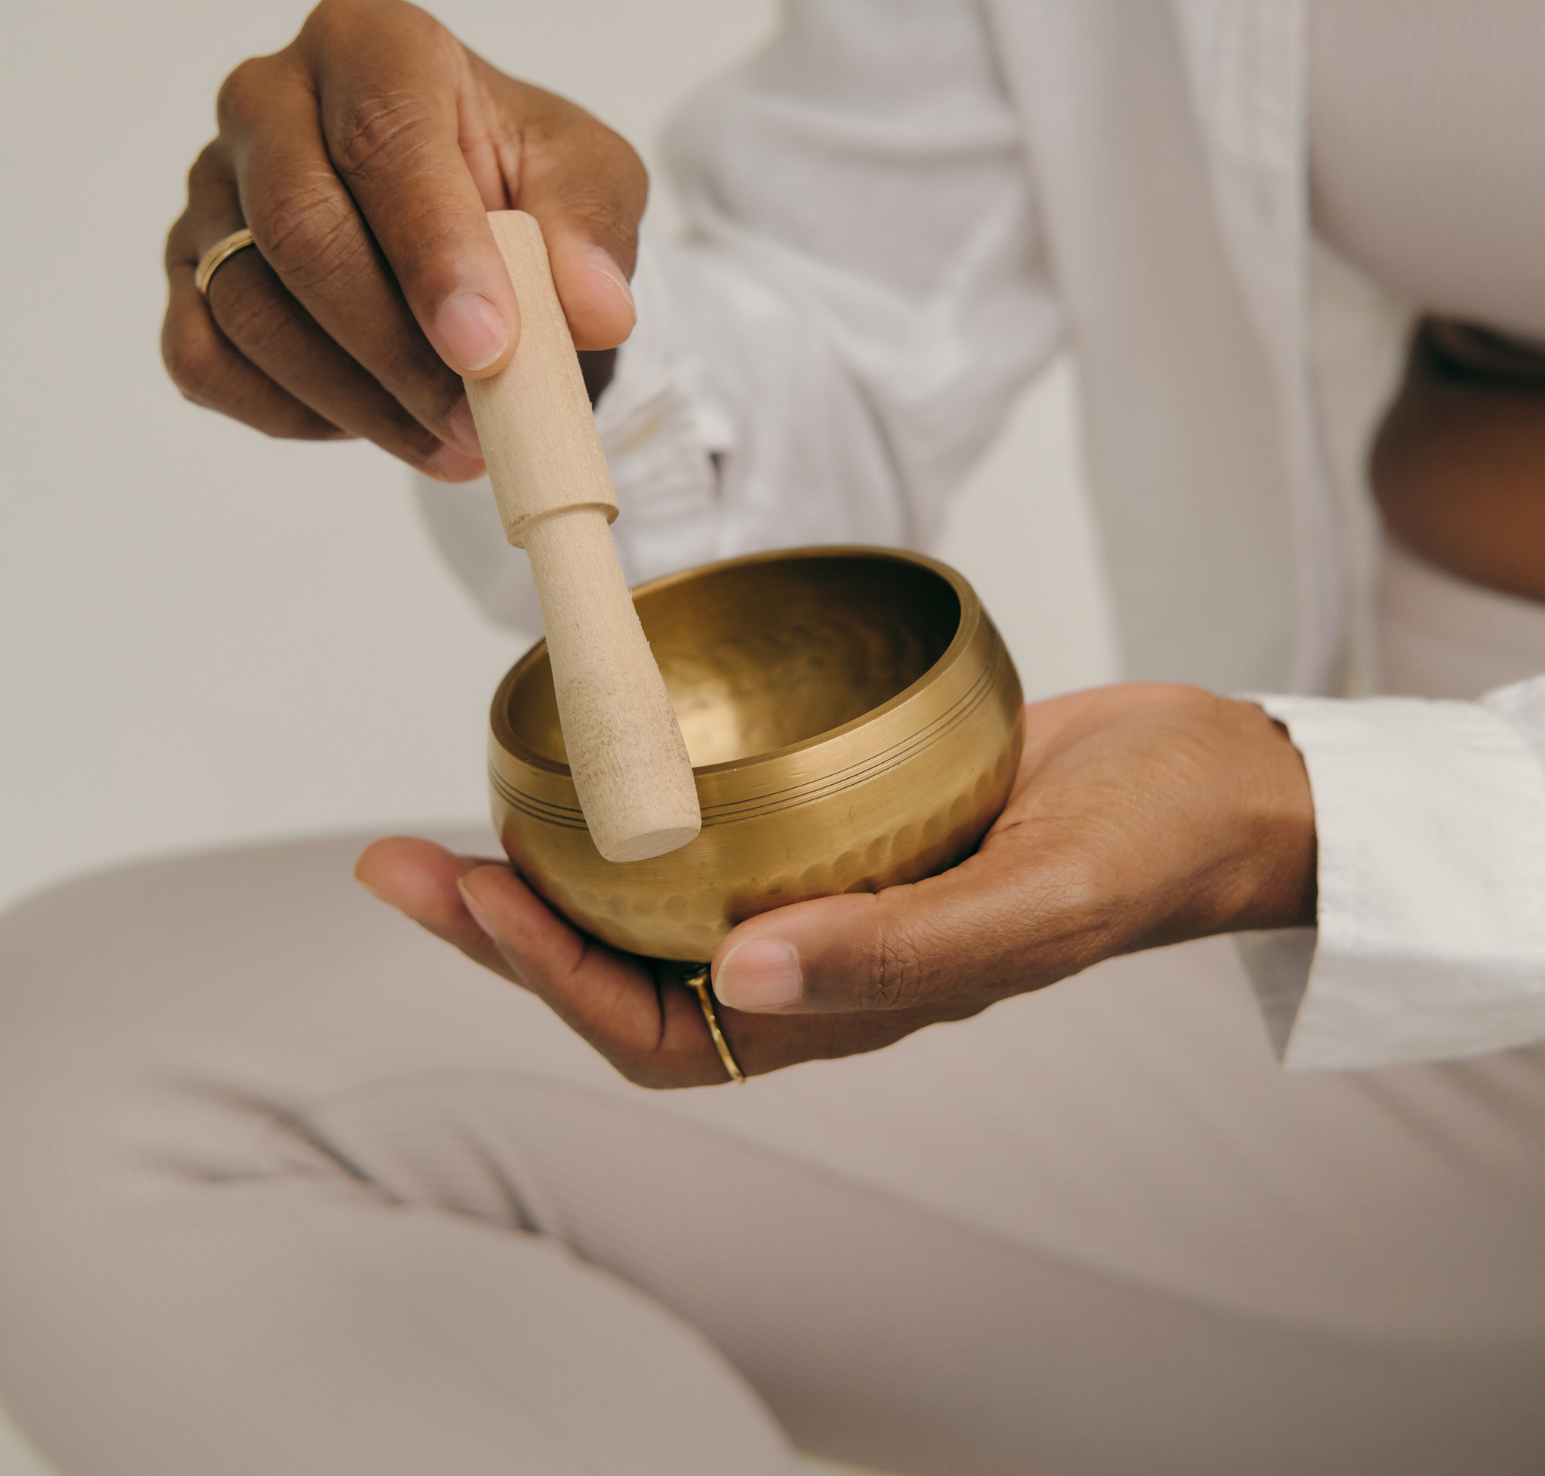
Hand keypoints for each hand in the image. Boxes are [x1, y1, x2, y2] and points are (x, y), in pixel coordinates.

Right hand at [162, 0, 645, 476]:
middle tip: (474, 423)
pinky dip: (294, 412)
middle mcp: (269, 99)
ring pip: (250, 307)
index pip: (386, 139)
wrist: (470, 227)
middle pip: (300, 227)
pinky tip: (380, 424)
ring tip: (454, 444)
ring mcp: (212, 188)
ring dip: (357, 400)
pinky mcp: (188, 271)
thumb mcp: (590, 181)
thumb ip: (593, 231)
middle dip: (394, 347)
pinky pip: (205, 358)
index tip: (490, 347)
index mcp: (371, 43)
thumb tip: (598, 311)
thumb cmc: (522, 181)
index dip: (436, 252)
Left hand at [355, 683, 1315, 1086]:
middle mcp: (820, 954)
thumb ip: (904, 951)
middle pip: (628, 967)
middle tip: (404, 860)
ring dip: (557, 864)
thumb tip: (740, 984)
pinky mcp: (847, 808)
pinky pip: (718, 820)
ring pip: (658, 897)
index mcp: (852, 1006)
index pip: (661, 1027)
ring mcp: (829, 880)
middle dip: (510, 928)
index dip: (549, 977)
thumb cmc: (1150, 844)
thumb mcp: (1042, 898)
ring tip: (468, 807)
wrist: (1222, 778)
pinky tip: (605, 747)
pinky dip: (642, 798)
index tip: (466, 892)